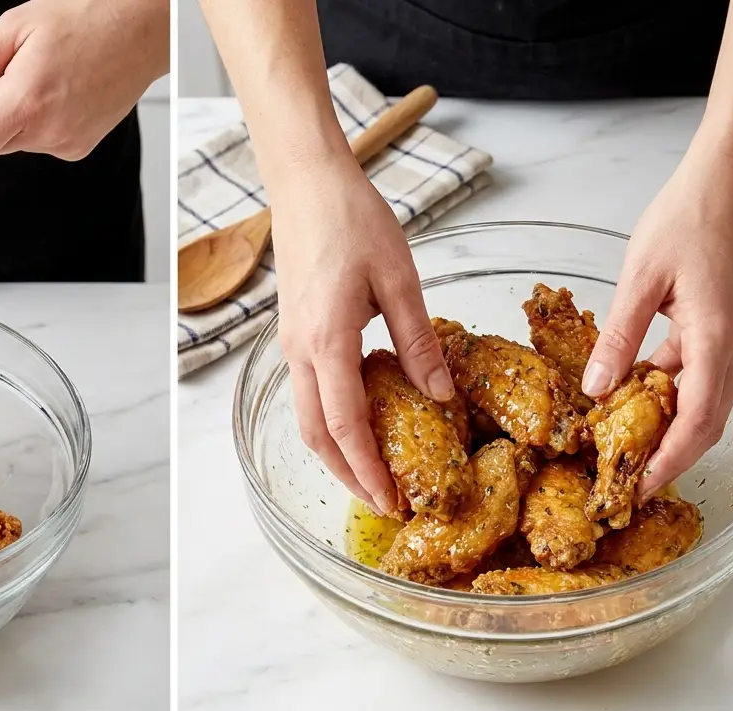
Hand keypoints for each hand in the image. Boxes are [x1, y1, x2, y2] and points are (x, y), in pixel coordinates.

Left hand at [0, 0, 168, 169]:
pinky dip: (36, 121)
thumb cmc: (87, 19)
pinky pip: (40, 141)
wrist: (140, 31)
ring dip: (11, 117)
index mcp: (25, 102)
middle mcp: (47, 132)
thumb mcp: (16, 27)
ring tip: (34, 77)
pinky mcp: (79, 147)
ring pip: (14, 142)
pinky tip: (54, 90)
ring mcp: (66, 143)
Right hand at [275, 157, 454, 515]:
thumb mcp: (399, 279)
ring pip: (306, 418)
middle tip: (384, 504)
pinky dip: (330, 423)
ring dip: (336, 454)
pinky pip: (307, 393)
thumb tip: (441, 395)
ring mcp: (291, 343)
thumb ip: (419, 340)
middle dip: (348, 476)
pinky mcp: (294, 333)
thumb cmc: (353, 219)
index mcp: (327, 340)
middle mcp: (301, 350)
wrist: (306, 183)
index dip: (367, 470)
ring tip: (372, 475)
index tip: (391, 502)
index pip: (344, 425)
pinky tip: (360, 424)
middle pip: (316, 435)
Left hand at [585, 150, 732, 501]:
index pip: (697, 422)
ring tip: (622, 449)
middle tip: (626, 483)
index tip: (639, 488)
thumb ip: (618, 337)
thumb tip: (595, 389)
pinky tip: (627, 396)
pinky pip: (694, 375)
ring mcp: (727, 339)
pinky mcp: (717, 327)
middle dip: (668, 457)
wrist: (724, 183)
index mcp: (714, 341)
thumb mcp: (640, 280)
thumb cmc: (686, 220)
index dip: (669, 461)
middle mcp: (730, 348)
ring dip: (666, 426)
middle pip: (704, 422)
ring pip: (699, 401)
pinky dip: (665, 393)